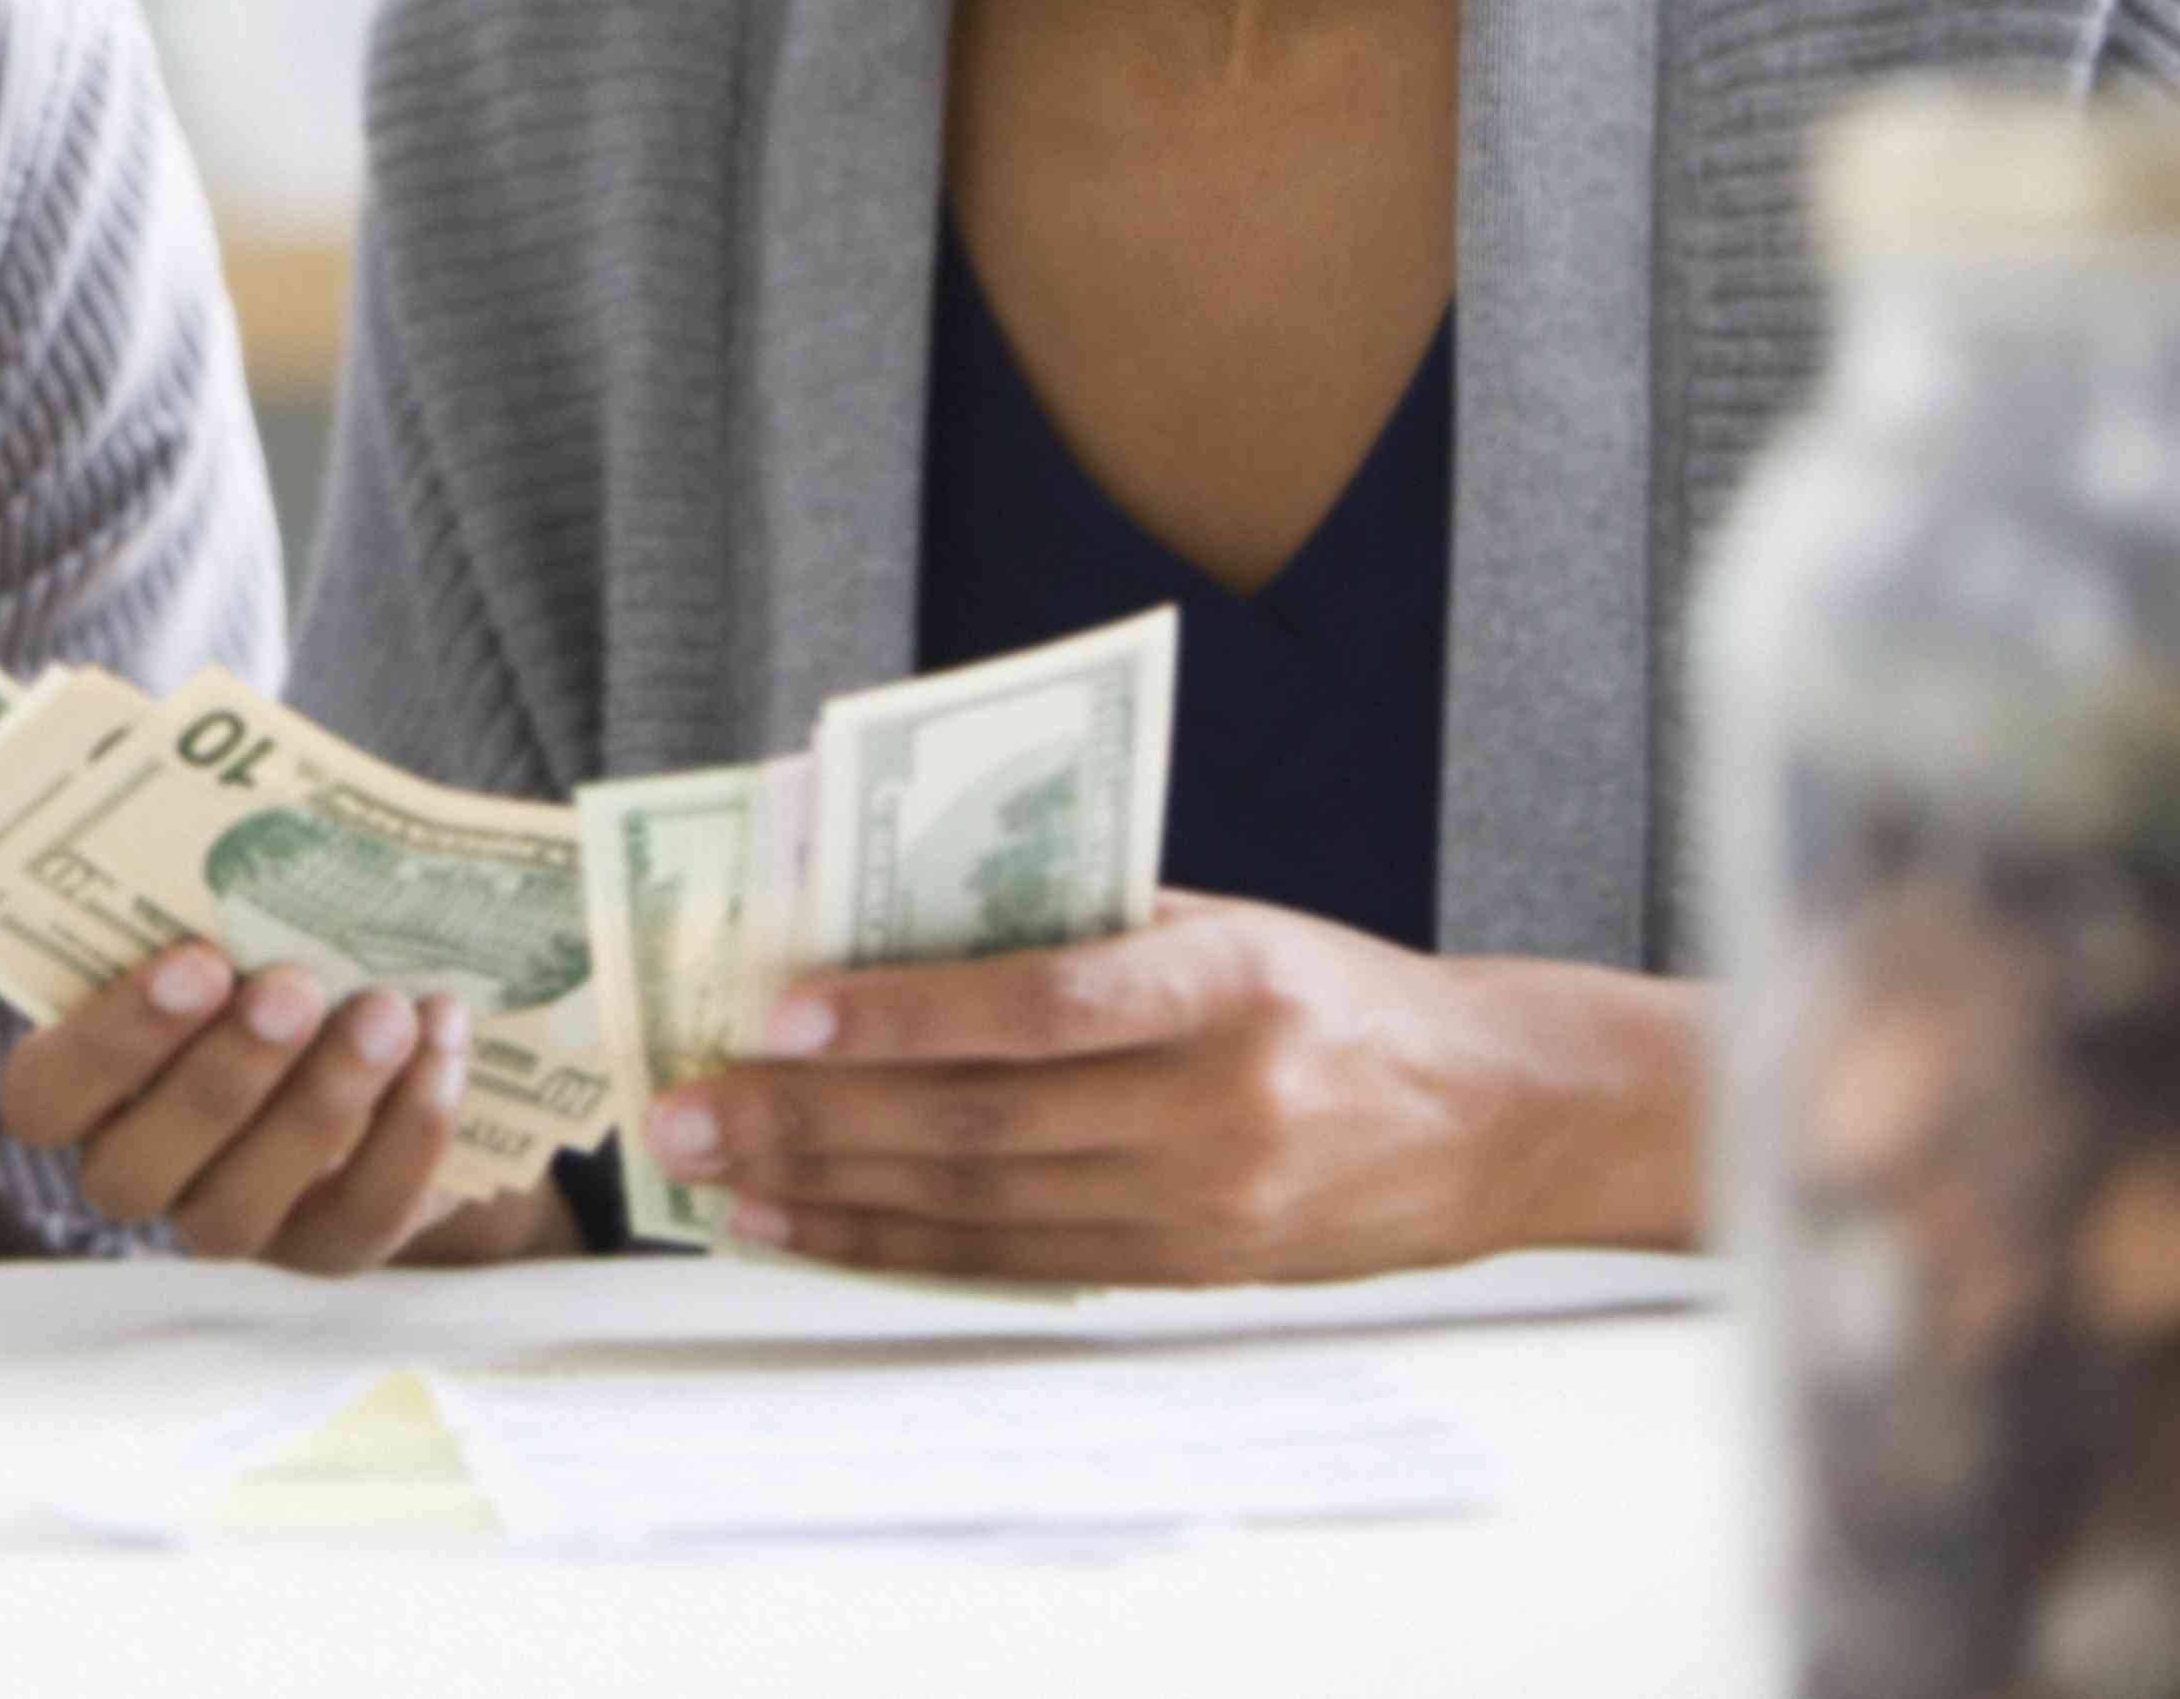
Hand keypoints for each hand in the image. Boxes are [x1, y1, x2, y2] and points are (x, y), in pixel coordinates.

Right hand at [0, 944, 574, 1272]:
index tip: (196, 960)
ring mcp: (228, 1222)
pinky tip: (443, 1048)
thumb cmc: (274, 952)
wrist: (375, 1038)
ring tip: (387, 1009)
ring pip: (240, 1206)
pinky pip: (360, 1217)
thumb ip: (222, 901)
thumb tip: (268, 829)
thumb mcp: (233, 926)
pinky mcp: (327, 1249)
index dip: (112, 1039)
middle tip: (296, 984)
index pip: (45, 1096)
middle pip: (136, 1168)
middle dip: (222, 1076)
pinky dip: (409, 1133)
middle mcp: (135, 1168)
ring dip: (322, 1101)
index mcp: (81, 1083)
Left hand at [646, 892, 1706, 1286]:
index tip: (780, 1008)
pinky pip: (1018, 1264)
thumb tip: (876, 910)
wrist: (1494, 1114)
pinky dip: (898, 1247)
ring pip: (982, 1204)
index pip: (1043, 1001)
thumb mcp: (1222, 919)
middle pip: (983, 1119)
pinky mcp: (1193, 1268)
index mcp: (1229, 981)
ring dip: (829, 1193)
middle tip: (685, 1113)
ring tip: (716, 1175)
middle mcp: (1218, 1102)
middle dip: (813, 1118)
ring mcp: (1205, 1202)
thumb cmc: (1326, 987)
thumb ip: (1074, 922)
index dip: (904, 1012)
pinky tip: (808, 1230)